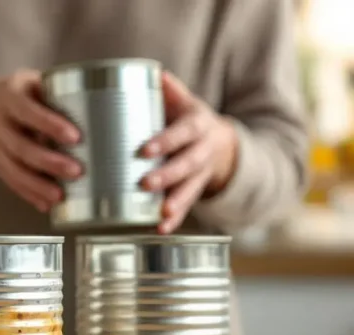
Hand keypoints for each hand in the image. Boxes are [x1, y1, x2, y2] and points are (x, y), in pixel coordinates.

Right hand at [0, 70, 81, 211]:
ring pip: (12, 169)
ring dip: (36, 185)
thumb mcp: (31, 81)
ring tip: (59, 196)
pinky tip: (44, 204)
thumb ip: (57, 93)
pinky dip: (28, 194)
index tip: (75, 137)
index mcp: (10, 96)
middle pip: (20, 146)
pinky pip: (10, 181)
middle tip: (76, 172)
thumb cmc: (17, 93)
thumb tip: (102, 110)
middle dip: (48, 162)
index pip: (28, 111)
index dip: (50, 125)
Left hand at [140, 72, 238, 233]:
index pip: (181, 133)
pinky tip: (161, 228)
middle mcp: (202, 150)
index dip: (165, 141)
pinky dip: (175, 220)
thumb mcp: (186, 103)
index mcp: (197, 126)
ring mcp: (201, 174)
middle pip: (187, 164)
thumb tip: (153, 73)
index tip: (144, 149)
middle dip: (167, 175)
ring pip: (190, 189)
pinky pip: (187, 207)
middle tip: (146, 183)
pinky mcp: (197, 191)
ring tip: (162, 214)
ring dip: (176, 203)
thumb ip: (169, 92)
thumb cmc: (192, 122)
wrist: (223, 145)